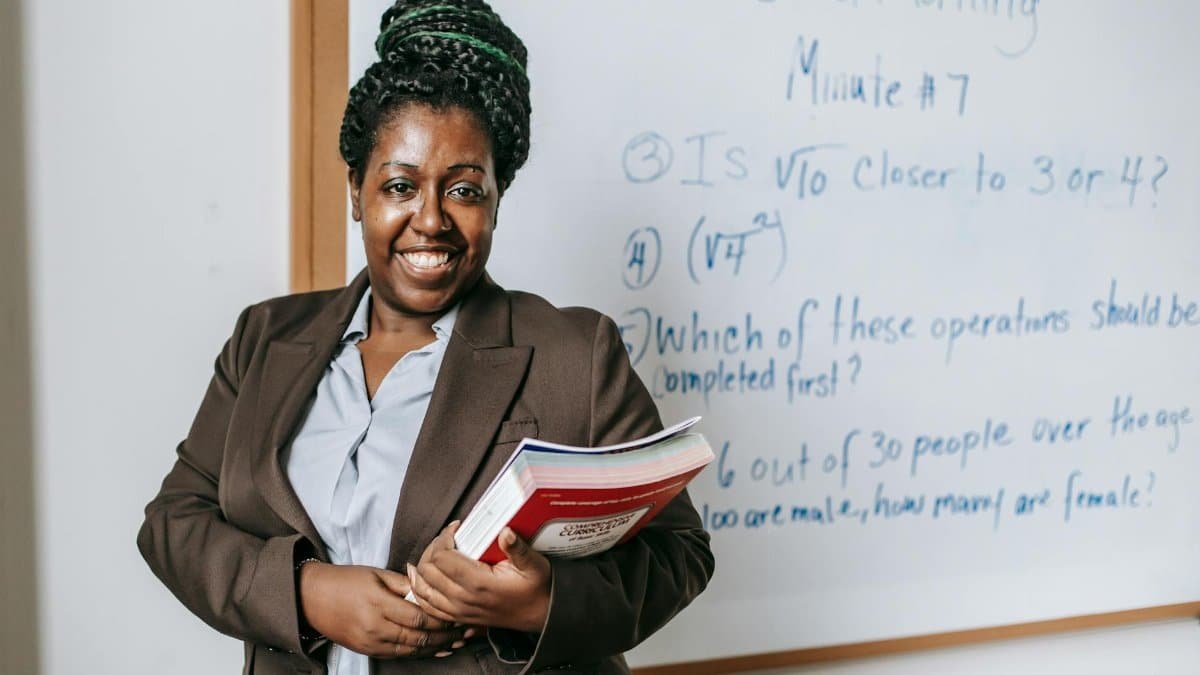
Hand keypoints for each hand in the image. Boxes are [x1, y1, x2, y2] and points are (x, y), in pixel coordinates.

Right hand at [298, 562, 470, 657]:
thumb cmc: (346, 581)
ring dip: (436, 648)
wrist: (312, 598)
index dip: (442, 619)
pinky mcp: (367, 650)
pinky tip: (435, 650)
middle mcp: (375, 627)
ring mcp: (371, 642)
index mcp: (379, 603)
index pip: (419, 617)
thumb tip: (430, 588)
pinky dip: (420, 653)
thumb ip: (404, 584)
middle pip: (419, 637)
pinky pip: (399, 655)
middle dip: (445, 636)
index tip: (459, 614)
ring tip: (456, 642)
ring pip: (411, 650)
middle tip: (466, 631)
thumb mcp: (376, 574)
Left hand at [409, 522, 551, 632]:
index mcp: (479, 584)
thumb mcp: (534, 565)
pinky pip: (427, 606)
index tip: (455, 528)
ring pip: (422, 589)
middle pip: (427, 570)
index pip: (442, 557)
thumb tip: (505, 532)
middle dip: (432, 549)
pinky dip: (420, 590)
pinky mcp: (457, 617)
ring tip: (433, 552)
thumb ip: (517, 548)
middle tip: (446, 538)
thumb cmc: (536, 589)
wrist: (539, 615)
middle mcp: (464, 599)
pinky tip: (421, 577)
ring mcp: (458, 610)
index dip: (444, 537)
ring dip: (422, 568)